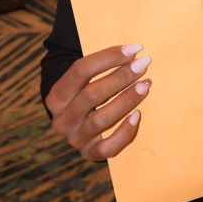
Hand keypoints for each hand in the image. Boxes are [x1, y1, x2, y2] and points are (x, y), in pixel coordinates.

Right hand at [45, 44, 151, 160]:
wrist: (74, 124)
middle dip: (121, 77)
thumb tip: (133, 49)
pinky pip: (107, 148)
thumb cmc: (85, 92)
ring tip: (145, 85)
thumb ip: (100, 64)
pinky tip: (137, 116)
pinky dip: (124, 133)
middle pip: (92, 94)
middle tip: (143, 64)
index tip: (135, 48)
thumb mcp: (82, 79)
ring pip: (101, 120)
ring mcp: (75, 138)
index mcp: (57, 95)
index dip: (109, 56)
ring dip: (126, 100)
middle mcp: (62, 118)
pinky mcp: (88, 153)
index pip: (81, 70)